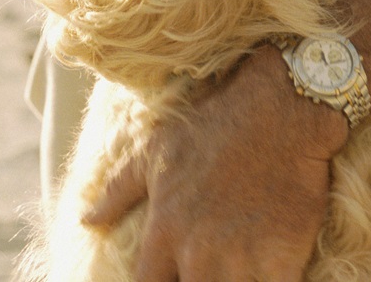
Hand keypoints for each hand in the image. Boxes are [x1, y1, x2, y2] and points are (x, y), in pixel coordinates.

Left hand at [83, 46, 348, 280]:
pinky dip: (273, 280)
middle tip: (208, 266)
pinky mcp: (283, 257)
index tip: (170, 278)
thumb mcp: (158, 149)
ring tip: (239, 266)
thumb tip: (86, 221)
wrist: (284, 106)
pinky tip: (274, 266)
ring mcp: (242, 258)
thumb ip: (118, 191)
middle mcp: (198, 252)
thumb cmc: (217, 123)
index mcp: (164, 231)